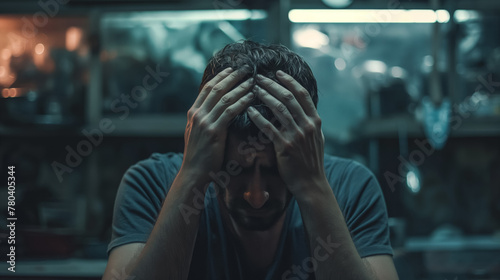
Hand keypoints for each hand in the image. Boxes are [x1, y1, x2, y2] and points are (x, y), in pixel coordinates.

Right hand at [180, 67, 253, 184]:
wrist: (193, 173)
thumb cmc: (199, 156)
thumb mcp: (196, 134)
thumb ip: (202, 120)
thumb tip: (213, 109)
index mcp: (193, 113)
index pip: (207, 88)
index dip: (220, 77)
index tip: (232, 69)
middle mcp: (197, 114)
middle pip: (216, 88)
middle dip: (233, 76)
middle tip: (247, 68)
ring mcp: (204, 122)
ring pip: (224, 98)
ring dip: (240, 87)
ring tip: (253, 80)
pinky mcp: (213, 131)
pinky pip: (230, 112)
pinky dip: (242, 102)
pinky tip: (251, 97)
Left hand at [246, 71, 326, 194]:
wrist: (311, 183)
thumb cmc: (311, 161)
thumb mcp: (316, 138)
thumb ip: (309, 123)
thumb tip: (301, 108)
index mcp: (315, 121)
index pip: (302, 94)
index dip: (290, 81)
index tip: (278, 73)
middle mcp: (307, 125)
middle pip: (289, 98)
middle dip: (273, 85)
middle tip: (259, 77)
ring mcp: (296, 135)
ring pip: (279, 109)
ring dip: (264, 96)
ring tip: (253, 89)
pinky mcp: (285, 146)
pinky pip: (269, 128)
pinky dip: (258, 117)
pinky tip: (249, 110)